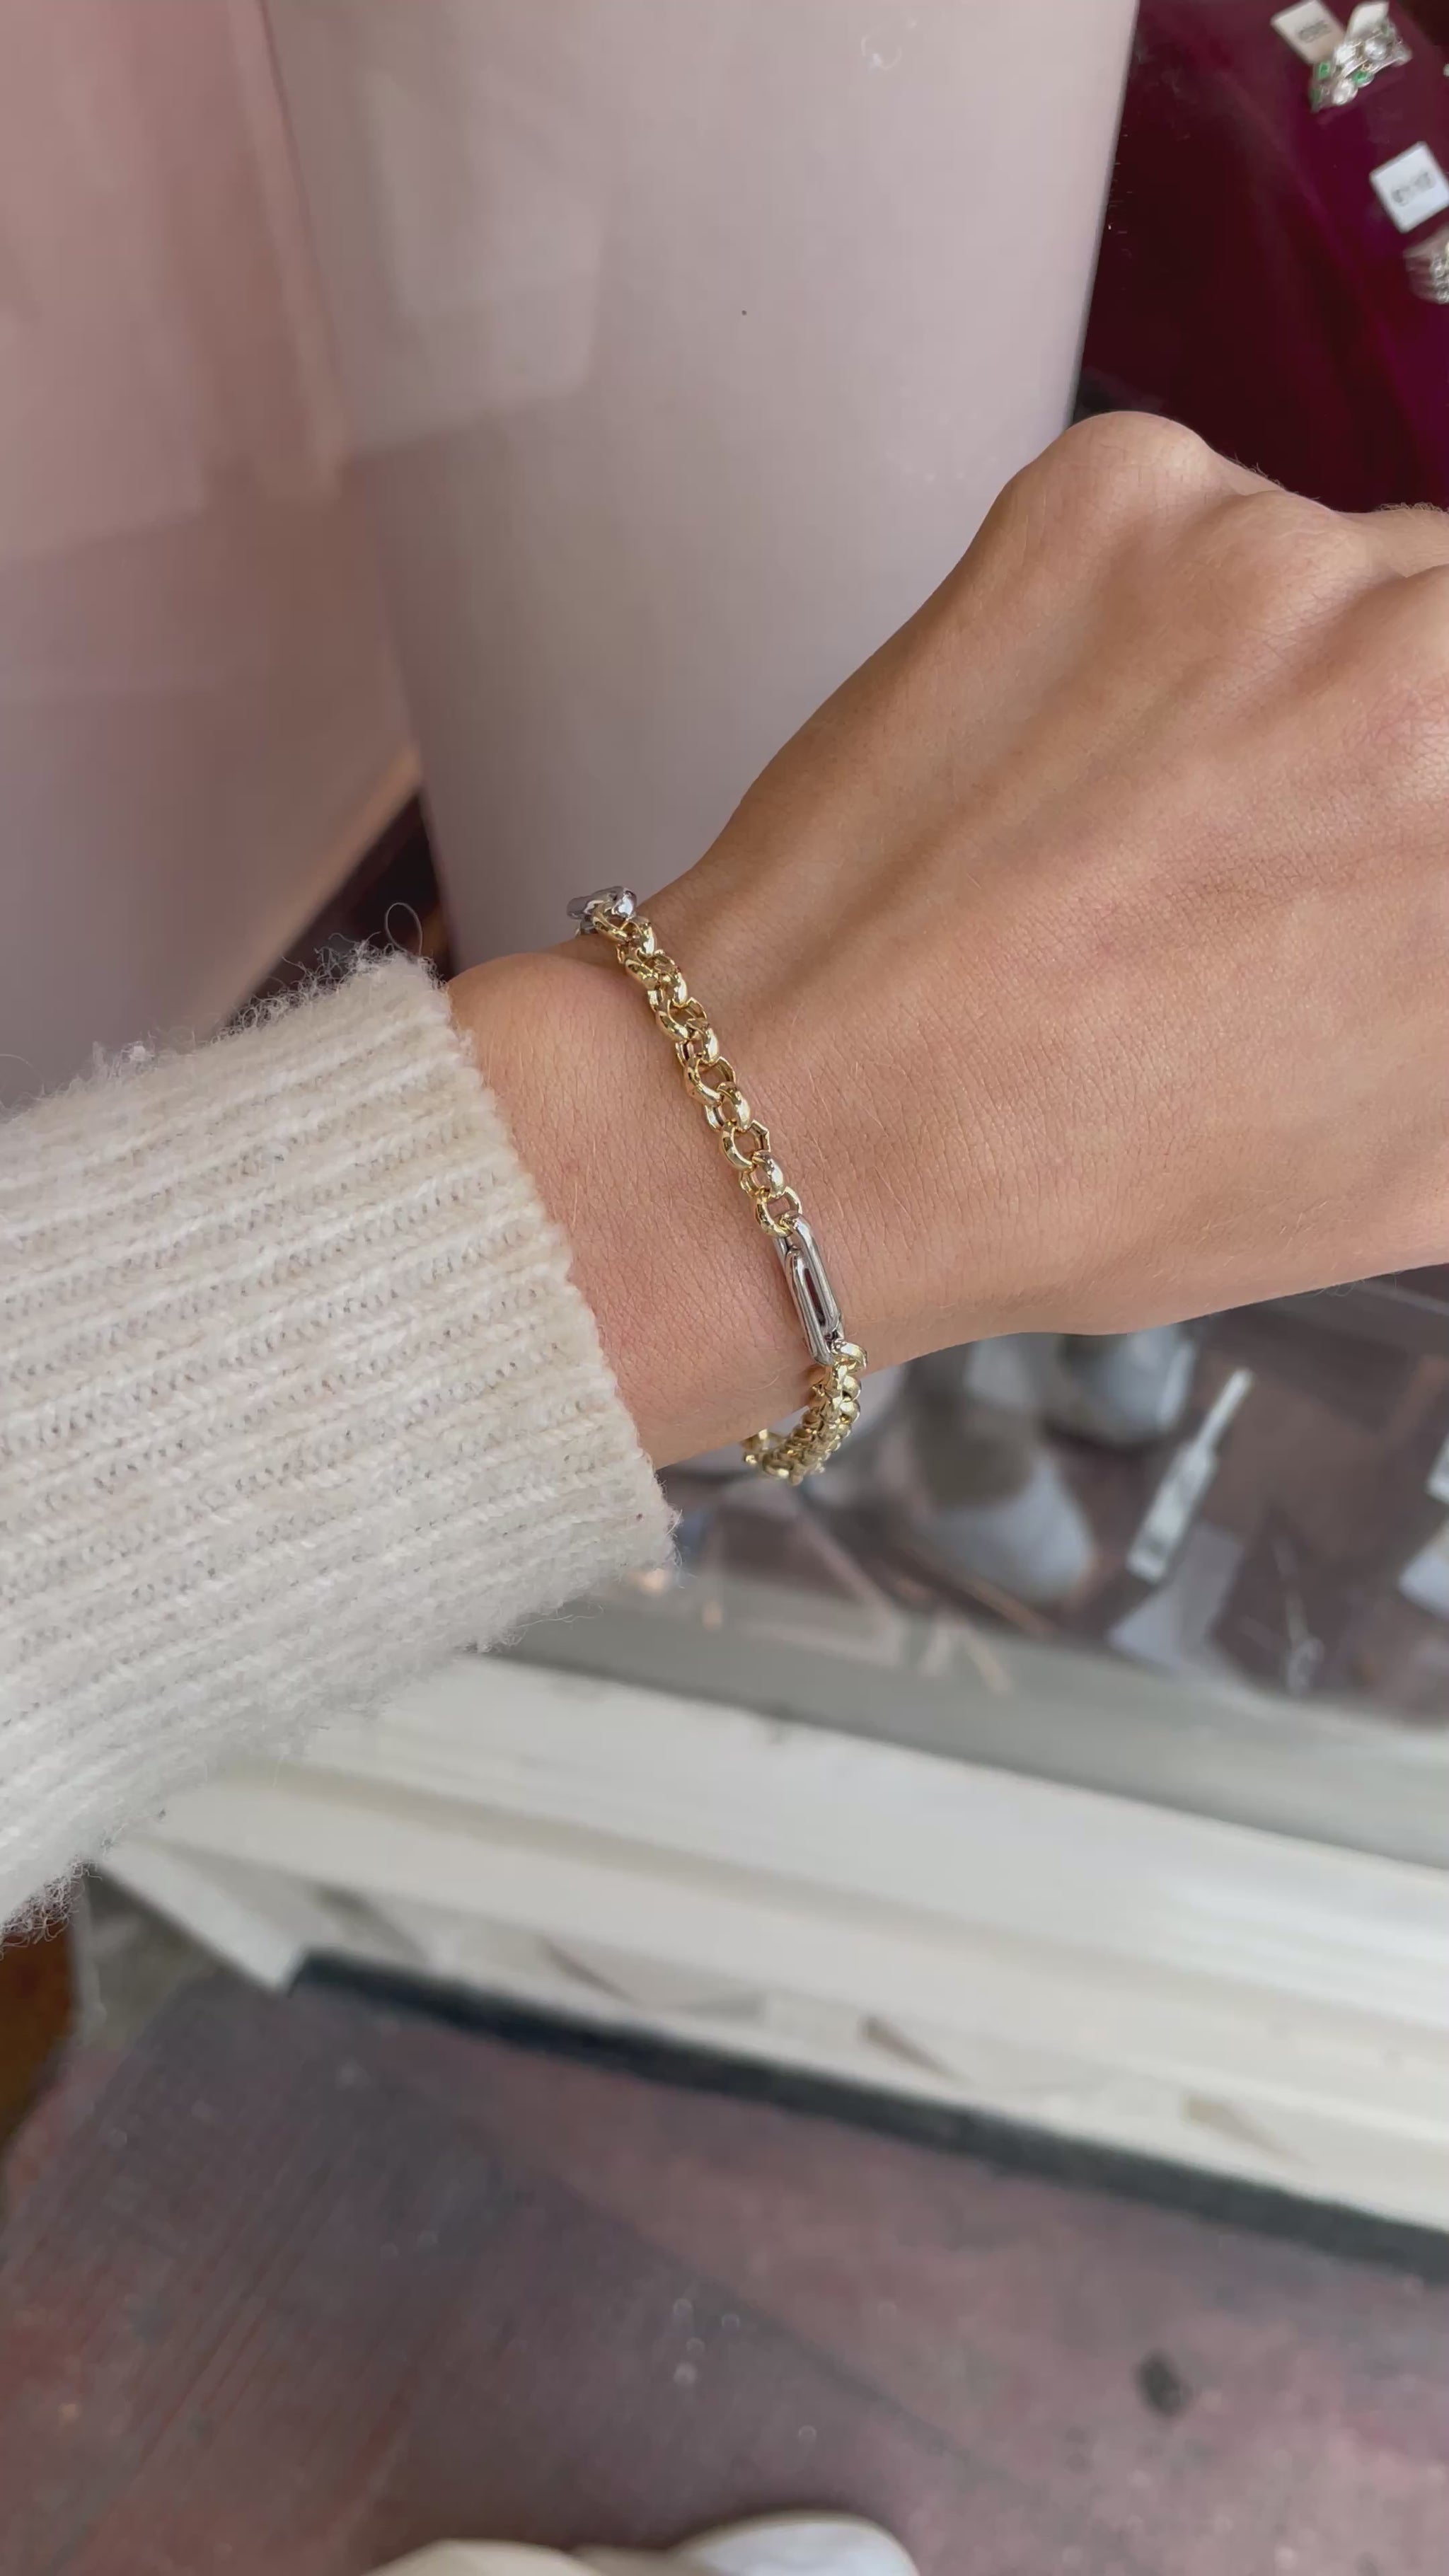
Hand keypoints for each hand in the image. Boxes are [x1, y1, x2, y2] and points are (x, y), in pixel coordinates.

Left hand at [454, 414, 1448, 1463]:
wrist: (807, 1118)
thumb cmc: (1102, 1179)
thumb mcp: (1414, 1169)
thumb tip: (1434, 906)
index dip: (1419, 831)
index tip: (1379, 859)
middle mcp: (1421, 647)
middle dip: (1402, 735)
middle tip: (1277, 853)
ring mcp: (1260, 548)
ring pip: (1342, 570)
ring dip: (1289, 670)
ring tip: (1154, 826)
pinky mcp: (1109, 496)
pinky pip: (1201, 519)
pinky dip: (1161, 612)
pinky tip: (1076, 756)